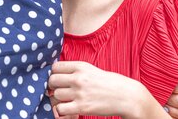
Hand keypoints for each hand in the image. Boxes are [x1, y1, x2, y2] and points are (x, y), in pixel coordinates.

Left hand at [48, 61, 168, 118]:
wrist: (126, 96)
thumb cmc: (109, 83)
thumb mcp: (91, 70)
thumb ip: (75, 71)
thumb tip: (55, 76)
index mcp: (81, 66)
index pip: (55, 67)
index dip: (54, 73)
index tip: (58, 79)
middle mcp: (79, 78)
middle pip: (52, 80)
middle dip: (53, 86)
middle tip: (60, 90)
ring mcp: (79, 93)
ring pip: (55, 94)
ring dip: (58, 99)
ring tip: (67, 100)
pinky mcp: (82, 107)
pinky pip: (60, 108)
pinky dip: (62, 110)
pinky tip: (69, 109)